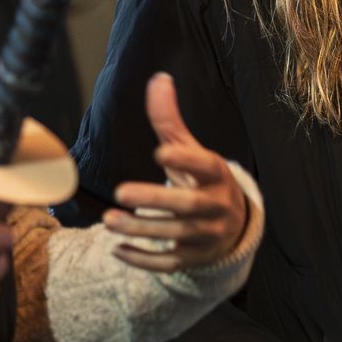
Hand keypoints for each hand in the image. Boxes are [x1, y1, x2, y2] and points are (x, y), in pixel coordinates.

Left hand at [102, 72, 249, 273]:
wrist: (232, 227)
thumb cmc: (202, 180)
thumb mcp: (191, 151)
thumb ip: (171, 121)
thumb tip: (158, 78)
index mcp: (217, 176)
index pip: (205, 167)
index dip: (185, 160)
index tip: (160, 152)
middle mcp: (216, 207)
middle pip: (187, 205)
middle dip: (154, 199)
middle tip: (120, 192)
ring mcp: (206, 236)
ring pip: (173, 235)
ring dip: (141, 229)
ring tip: (108, 221)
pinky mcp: (193, 259)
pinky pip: (168, 264)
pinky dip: (144, 259)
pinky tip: (117, 250)